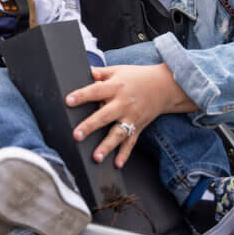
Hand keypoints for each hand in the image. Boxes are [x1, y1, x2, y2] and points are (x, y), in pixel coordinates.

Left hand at [66, 63, 189, 167]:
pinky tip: (117, 164)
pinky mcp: (138, 127)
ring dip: (107, 146)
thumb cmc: (137, 77)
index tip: (68, 101)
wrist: (165, 86)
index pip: (96, 91)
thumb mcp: (118, 70)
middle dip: (90, 126)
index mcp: (116, 87)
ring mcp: (131, 117)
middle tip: (77, 135)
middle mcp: (123, 103)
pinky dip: (124, 154)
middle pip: (104, 116)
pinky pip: (131, 142)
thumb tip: (84, 72)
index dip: (82, 96)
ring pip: (117, 134)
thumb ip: (100, 73)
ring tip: (96, 157)